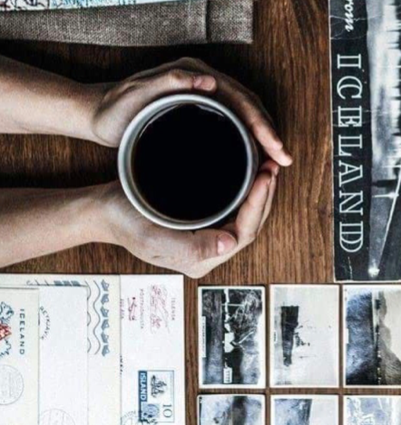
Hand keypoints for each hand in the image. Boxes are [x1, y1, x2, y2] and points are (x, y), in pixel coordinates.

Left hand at [86, 57, 292, 166]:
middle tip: (283, 158)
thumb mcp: (136, 96)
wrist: (95, 113)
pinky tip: (254, 152)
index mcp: (194, 73)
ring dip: (263, 134)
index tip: (274, 145)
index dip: (260, 122)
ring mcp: (202, 91)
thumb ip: (169, 81)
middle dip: (269, 131)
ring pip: (244, 111)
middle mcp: (202, 78)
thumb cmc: (113, 109)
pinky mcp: (199, 106)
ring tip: (277, 158)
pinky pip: (232, 118)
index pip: (238, 97)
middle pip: (247, 104)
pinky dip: (248, 134)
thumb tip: (209, 79)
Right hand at [95, 162, 279, 277]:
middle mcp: (210, 250)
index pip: (243, 234)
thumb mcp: (152, 237)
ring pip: (246, 214)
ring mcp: (209, 235)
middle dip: (265, 195)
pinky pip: (235, 204)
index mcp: (201, 260)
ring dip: (260, 191)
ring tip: (268, 165)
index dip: (257, 206)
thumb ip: (190, 247)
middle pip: (251, 224)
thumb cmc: (123, 221)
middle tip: (272, 165)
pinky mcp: (206, 219)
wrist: (103, 209)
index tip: (263, 179)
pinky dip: (247, 187)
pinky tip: (252, 169)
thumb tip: (228, 246)